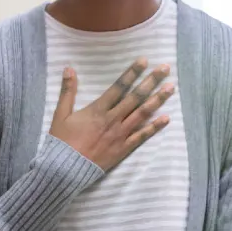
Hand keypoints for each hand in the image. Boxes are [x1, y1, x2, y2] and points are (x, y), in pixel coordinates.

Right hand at [49, 58, 173, 170]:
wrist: (63, 170)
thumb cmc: (61, 142)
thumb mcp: (60, 114)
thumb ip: (67, 91)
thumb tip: (69, 68)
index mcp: (98, 109)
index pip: (119, 86)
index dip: (132, 72)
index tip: (144, 60)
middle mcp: (113, 119)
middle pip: (136, 97)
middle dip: (151, 81)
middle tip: (165, 68)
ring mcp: (120, 134)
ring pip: (143, 114)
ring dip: (158, 100)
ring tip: (171, 88)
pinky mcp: (123, 148)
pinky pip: (142, 136)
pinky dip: (154, 127)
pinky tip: (167, 118)